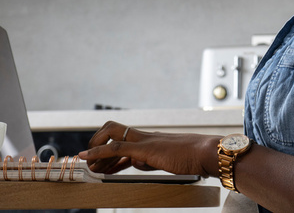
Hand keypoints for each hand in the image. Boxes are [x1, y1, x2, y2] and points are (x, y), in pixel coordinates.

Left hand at [78, 120, 220, 177]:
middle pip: (113, 128)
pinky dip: (98, 152)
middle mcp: (146, 136)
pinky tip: (87, 158)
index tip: (99, 164)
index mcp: (152, 140)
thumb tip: (139, 163)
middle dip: (97, 142)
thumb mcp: (170, 162)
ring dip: (95, 148)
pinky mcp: (145, 148)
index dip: (107, 152)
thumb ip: (153, 161)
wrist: (207, 153)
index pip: (124, 140)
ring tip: (87, 164)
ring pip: (111, 133)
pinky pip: (116, 147)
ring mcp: (145, 140)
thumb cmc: (195, 159)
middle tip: (92, 161)